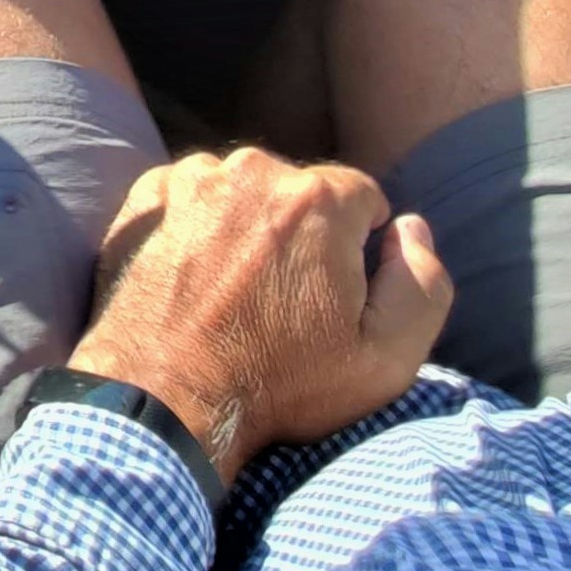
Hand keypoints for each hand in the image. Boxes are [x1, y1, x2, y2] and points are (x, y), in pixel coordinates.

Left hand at [67, 146, 449, 479]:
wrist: (166, 399)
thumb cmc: (281, 384)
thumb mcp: (385, 358)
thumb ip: (423, 285)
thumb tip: (410, 228)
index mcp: (319, 199)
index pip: (363, 199)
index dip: (358, 249)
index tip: (335, 295)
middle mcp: (254, 170)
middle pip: (301, 191)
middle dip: (304, 234)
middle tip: (283, 301)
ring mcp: (192, 179)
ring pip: (244, 191)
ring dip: (248, 227)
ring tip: (235, 292)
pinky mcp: (146, 197)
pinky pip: (192, 198)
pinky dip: (198, 227)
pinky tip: (196, 278)